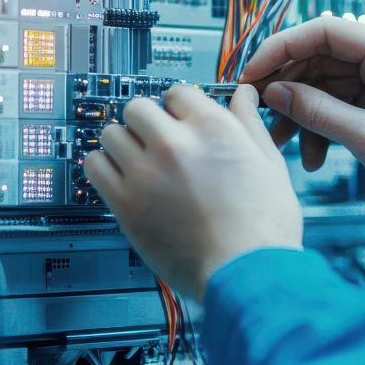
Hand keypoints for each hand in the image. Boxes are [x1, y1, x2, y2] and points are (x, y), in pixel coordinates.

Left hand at [84, 85, 302, 300]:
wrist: (246, 271)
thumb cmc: (263, 227)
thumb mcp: (269, 164)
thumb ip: (249, 124)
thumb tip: (244, 96)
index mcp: (212, 129)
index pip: (177, 93)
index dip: (178, 107)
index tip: (178, 121)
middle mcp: (175, 144)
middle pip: (138, 108)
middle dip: (147, 121)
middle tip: (157, 142)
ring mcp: (146, 173)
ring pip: (112, 134)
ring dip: (123, 143)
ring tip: (139, 162)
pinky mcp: (125, 204)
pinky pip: (94, 167)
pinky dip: (103, 168)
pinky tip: (121, 178)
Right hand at [242, 16, 364, 227]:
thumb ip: (319, 112)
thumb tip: (275, 92)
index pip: (323, 31)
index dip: (280, 48)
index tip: (251, 73)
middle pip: (320, 58)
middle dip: (288, 88)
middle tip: (261, 114)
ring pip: (327, 86)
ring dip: (303, 115)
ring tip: (284, 146)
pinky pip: (342, 106)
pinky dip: (324, 128)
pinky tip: (315, 157)